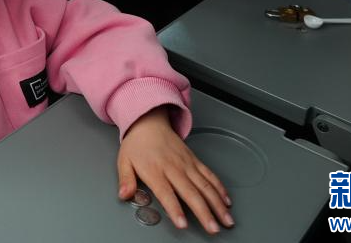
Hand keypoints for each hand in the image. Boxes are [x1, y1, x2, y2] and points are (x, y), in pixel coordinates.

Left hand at [117, 107, 233, 234]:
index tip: (183, 223)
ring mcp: (186, 163)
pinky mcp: (194, 160)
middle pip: (191, 193)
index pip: (166, 193)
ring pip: (205, 185)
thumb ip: (125, 180)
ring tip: (226, 220)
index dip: (175, 209)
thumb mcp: (124, 161)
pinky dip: (220, 188)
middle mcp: (173, 167)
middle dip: (204, 212)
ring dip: (217, 204)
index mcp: (154, 170)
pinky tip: (226, 201)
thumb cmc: (137, 144)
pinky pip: (210, 175)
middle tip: (212, 228)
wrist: (148, 122)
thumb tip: (124, 194)